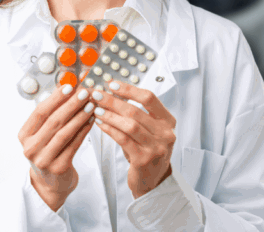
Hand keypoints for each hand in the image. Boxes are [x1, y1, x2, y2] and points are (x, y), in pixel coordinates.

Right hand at [18, 83, 96, 211]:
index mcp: (24, 136)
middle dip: (71, 105)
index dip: (55, 98)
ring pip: (65, 132)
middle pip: (53, 121)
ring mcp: (44, 159)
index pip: (39, 112)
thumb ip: (50, 116)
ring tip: (91, 105)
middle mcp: (31, 147)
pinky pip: (74, 145)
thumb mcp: (41, 135)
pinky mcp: (59, 167)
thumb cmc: (47, 153)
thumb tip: (64, 90)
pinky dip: (84, 131)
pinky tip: (91, 121)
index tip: (69, 87)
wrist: (50, 183)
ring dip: (79, 117)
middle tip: (84, 93)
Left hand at [91, 81, 175, 198]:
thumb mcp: (148, 130)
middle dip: (113, 101)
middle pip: (136, 111)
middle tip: (96, 94)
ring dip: (110, 115)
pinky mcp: (143, 159)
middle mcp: (165, 134)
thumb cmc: (146, 150)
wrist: (153, 180)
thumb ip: (136, 113)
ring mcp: (156, 148)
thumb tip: (110, 92)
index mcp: (167, 121)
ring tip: (95, 109)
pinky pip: (123, 139)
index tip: (111, 84)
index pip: (149, 98)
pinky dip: (109, 129)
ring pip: (129, 125)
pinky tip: (100, 123)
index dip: (129, 89)